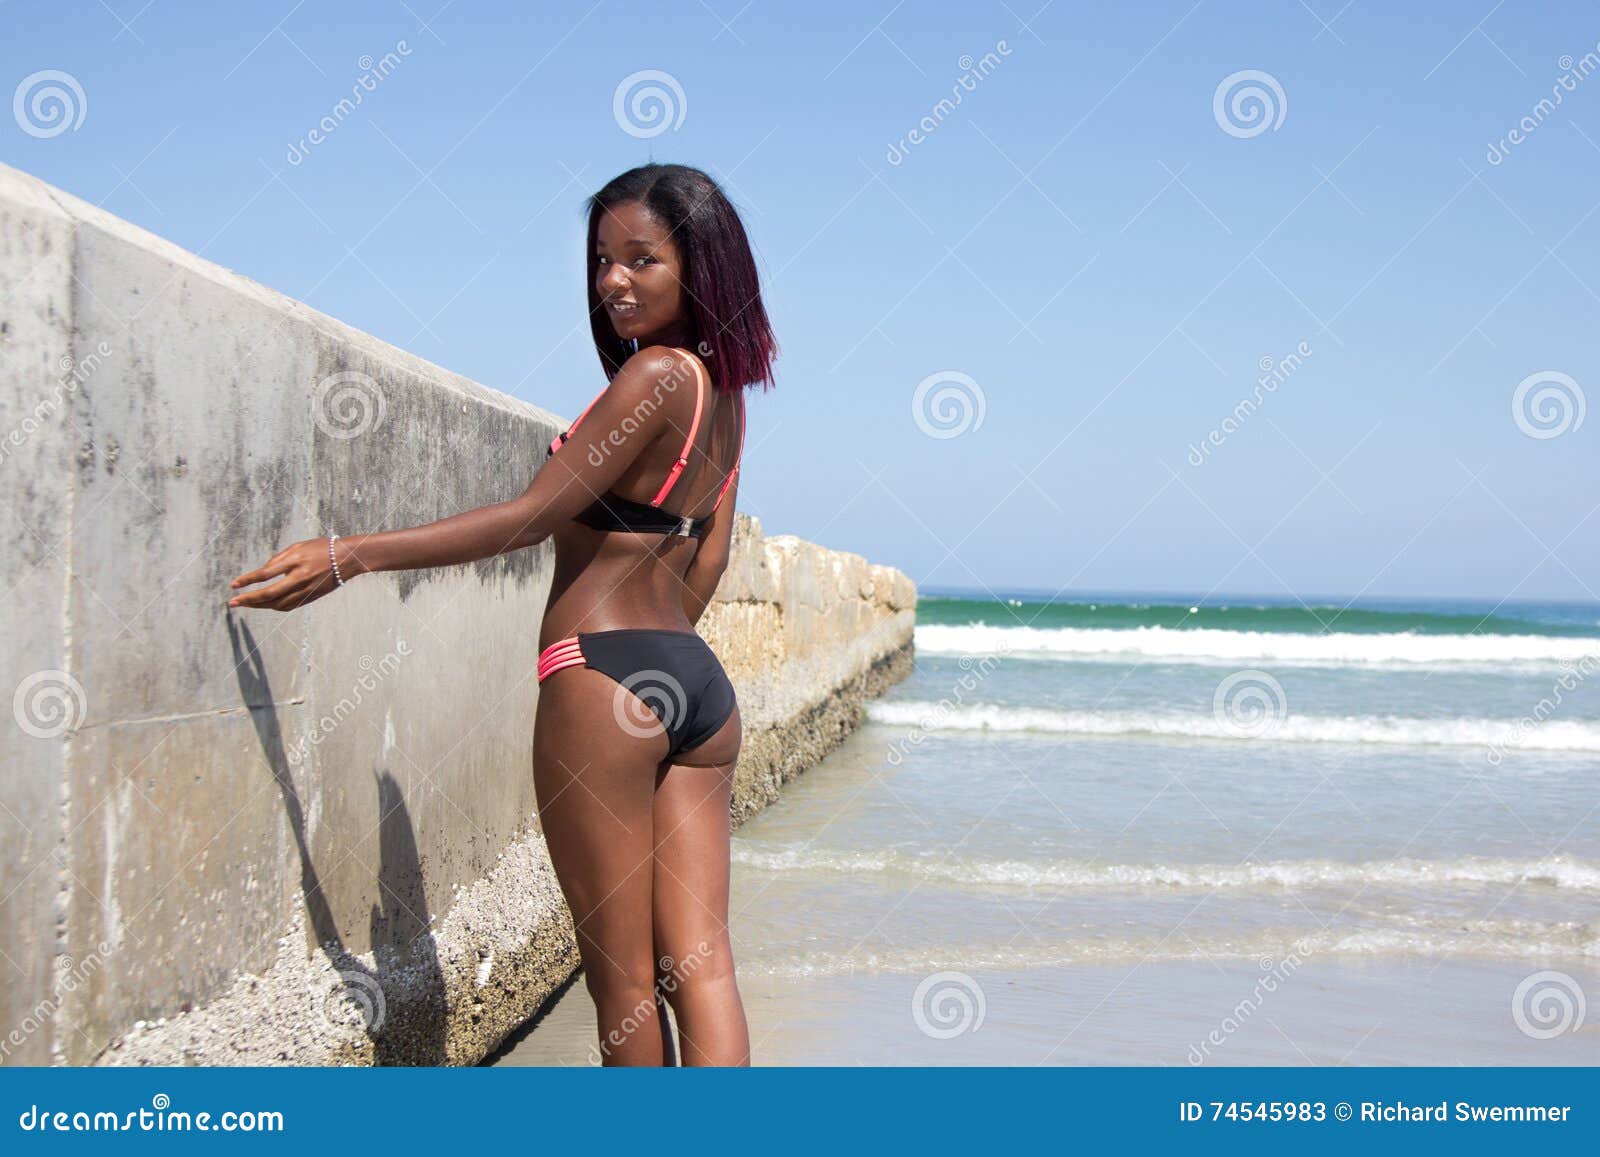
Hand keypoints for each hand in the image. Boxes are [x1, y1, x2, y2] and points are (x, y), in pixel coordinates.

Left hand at [229, 536, 350, 610]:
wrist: (347, 559)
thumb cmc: (321, 548)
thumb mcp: (298, 547)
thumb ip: (278, 559)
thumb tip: (261, 573)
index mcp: (296, 562)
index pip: (266, 574)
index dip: (248, 580)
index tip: (233, 585)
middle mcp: (300, 579)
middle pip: (269, 594)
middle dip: (249, 600)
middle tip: (233, 602)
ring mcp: (306, 590)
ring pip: (277, 604)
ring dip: (259, 606)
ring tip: (246, 603)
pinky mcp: (310, 598)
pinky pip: (288, 606)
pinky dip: (274, 607)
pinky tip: (265, 605)